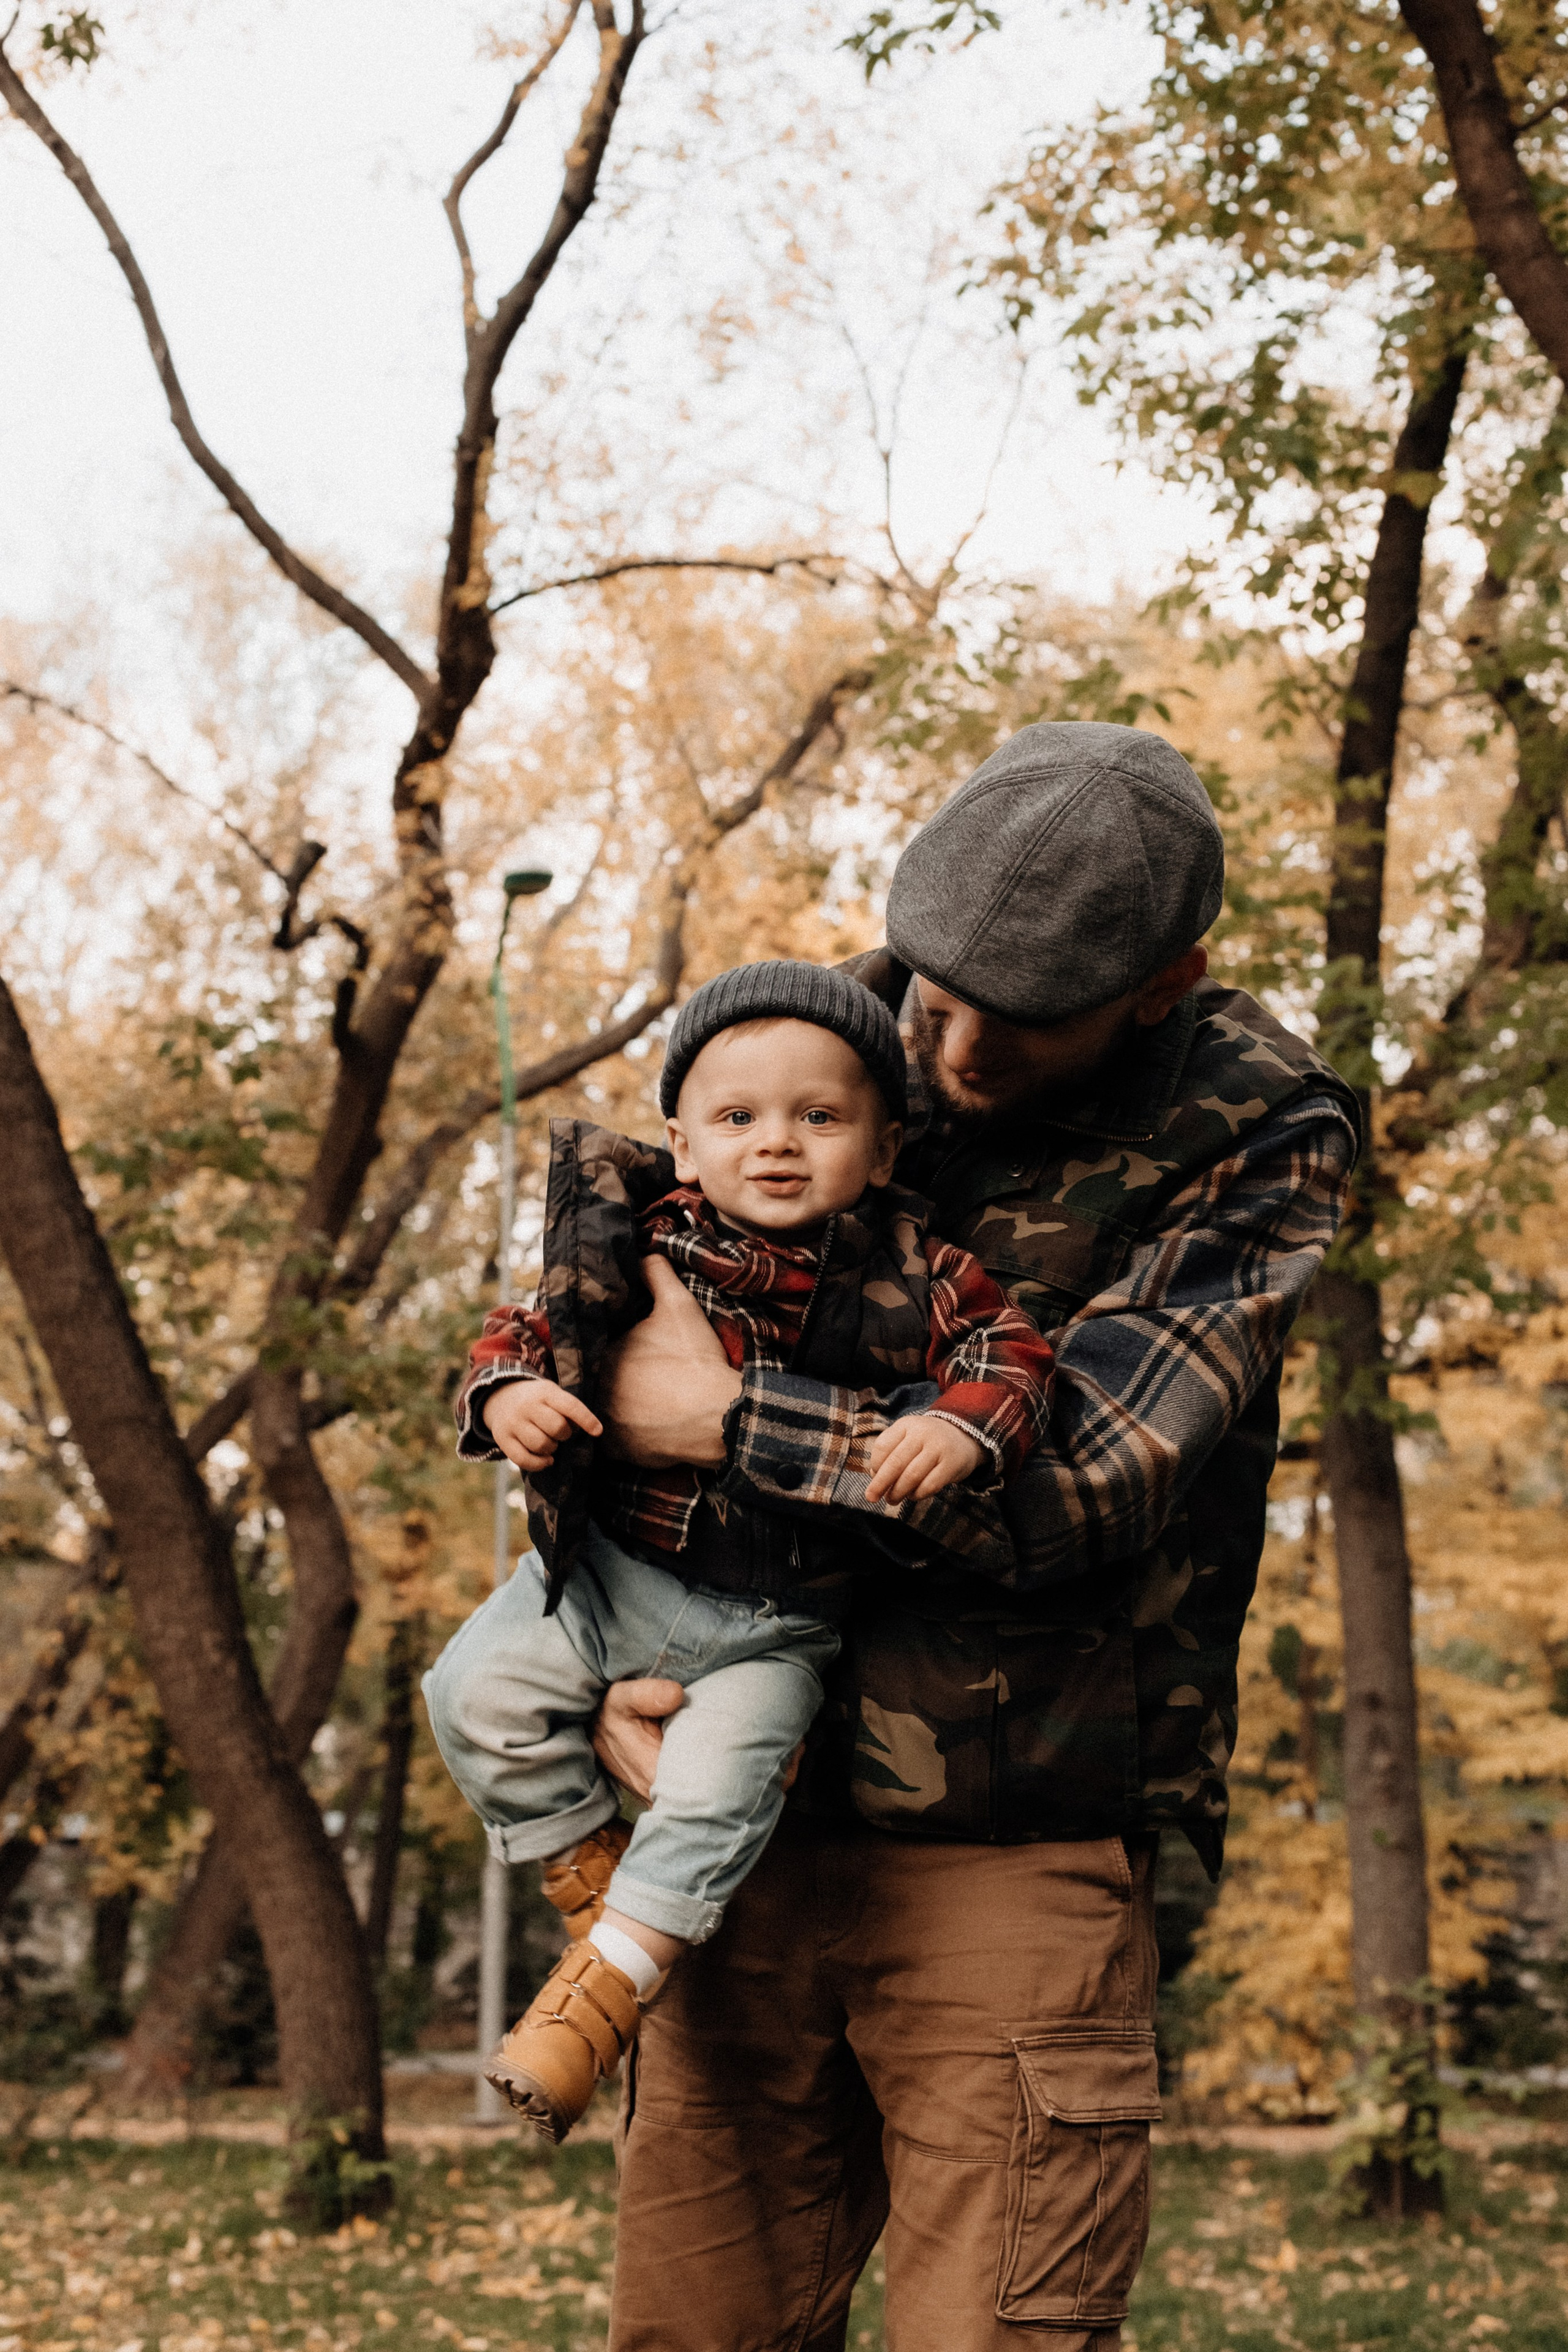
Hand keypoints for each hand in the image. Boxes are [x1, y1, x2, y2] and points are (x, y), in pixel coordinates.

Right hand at [482, 1378, 600, 1473]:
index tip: (598, 1431)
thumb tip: (588, 1430)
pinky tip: (546, 1460)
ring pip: (541, 1445)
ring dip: (552, 1449)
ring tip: (550, 1443)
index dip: (586, 1419)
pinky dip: (539, 1464)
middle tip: (561, 1433)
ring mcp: (513, 1423)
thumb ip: (568, 1409)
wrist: (500, 1397)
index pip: (570, 1405)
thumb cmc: (537, 1400)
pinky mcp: (503, 1439)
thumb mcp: (552, 1394)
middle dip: (565, 1435)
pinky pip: (524, 1459)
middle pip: (556, 1427)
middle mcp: (527, 1406)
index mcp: (544, 1392)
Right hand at [588, 1676, 805, 1801]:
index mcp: (662, 1776)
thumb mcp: (618, 1701)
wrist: (598, 1732)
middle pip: (731, 1799)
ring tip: (794, 1753)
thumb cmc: (611, 1717)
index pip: (716, 1790)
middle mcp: (677, 1797)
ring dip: (760, 1777)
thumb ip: (642, 1696)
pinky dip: (748, 1774)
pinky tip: (771, 1756)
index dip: (753, 1777)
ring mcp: (684, 1796)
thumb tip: (675, 1695)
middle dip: (767, 1779)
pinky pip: (726, 1788)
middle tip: (799, 1752)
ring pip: (732, 1796)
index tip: (785, 1758)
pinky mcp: (688, 1789)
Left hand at [599, 1255, 740, 1467]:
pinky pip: (608, 1440)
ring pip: (598, 1409)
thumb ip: (657, 1273)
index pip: (591, 1347)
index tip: (626, 1350)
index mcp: (601, 1353)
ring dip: (611, 1404)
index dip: (607, 1346)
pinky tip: (642, 1423)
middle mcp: (592, 1389)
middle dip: (607, 1376)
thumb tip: (645, 1253)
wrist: (717, 1416)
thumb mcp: (679, 1307)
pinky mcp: (615, 1450)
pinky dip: (622, 1433)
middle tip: (634, 1375)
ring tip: (637, 1399)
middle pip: (591, 1378)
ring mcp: (601, 1422)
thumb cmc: (695, 1360)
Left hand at [865, 1413, 984, 1503]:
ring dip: (898, 1492)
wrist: (964, 1435)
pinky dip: (917, 1495)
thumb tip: (875, 1477)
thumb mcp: (908, 1436)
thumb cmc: (927, 1442)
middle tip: (872, 1497)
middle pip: (895, 1463)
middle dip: (880, 1484)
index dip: (875, 1466)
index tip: (874, 1477)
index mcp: (906, 1425)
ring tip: (893, 1499)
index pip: (882, 1446)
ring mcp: (938, 1448)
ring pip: (912, 1476)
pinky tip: (913, 1495)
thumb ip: (890, 1452)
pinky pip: (930, 1485)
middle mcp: (922, 1434)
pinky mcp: (952, 1464)